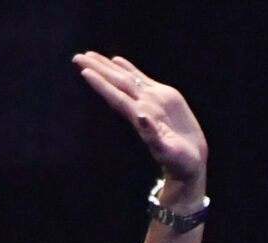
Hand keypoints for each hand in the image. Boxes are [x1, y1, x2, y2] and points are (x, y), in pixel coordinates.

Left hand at [73, 52, 207, 197]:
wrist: (189, 161)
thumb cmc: (178, 162)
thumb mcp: (167, 151)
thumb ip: (153, 136)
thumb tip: (142, 116)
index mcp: (140, 118)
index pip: (117, 97)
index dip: (101, 85)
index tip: (85, 72)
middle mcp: (142, 106)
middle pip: (117, 83)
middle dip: (98, 70)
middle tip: (77, 57)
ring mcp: (151, 100)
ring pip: (126, 78)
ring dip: (108, 67)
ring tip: (90, 55)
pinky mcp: (163, 97)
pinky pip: (141, 78)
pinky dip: (128, 68)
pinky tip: (116, 61)